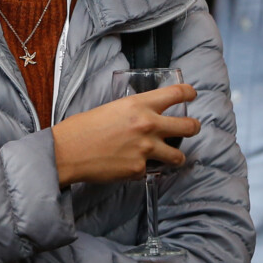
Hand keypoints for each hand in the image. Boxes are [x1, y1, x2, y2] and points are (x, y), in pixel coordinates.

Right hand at [52, 84, 199, 185]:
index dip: (188, 93)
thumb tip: (145, 117)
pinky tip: (130, 165)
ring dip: (176, 156)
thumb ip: (135, 111)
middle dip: (193, 128)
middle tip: (191, 128)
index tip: (192, 94)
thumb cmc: (84, 127)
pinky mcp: (139, 169)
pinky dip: (143, 169)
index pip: (176, 94)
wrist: (69, 151)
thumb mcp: (114, 108)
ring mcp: (146, 149)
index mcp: (140, 104)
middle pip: (189, 127)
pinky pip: (150, 170)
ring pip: (178, 156)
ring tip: (171, 156)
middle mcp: (148, 125)